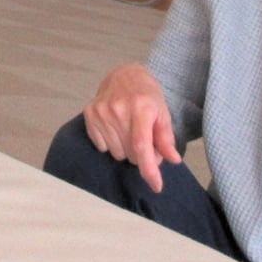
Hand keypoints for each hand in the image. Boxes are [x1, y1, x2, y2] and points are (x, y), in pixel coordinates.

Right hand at [82, 62, 179, 191]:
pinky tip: (115, 127)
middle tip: (144, 138)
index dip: (149, 169)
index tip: (156, 186)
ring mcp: (102, 111)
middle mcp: (119, 109)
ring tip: (129, 131)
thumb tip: (172, 160)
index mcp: (141, 108)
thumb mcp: (163, 113)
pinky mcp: (89, 113)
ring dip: (125, 149)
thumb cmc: (147, 96)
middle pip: (131, 154)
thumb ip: (166, 138)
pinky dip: (111, 143)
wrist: (124, 75)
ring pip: (116, 153)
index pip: (142, 146)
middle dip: (140, 154)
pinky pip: (102, 147)